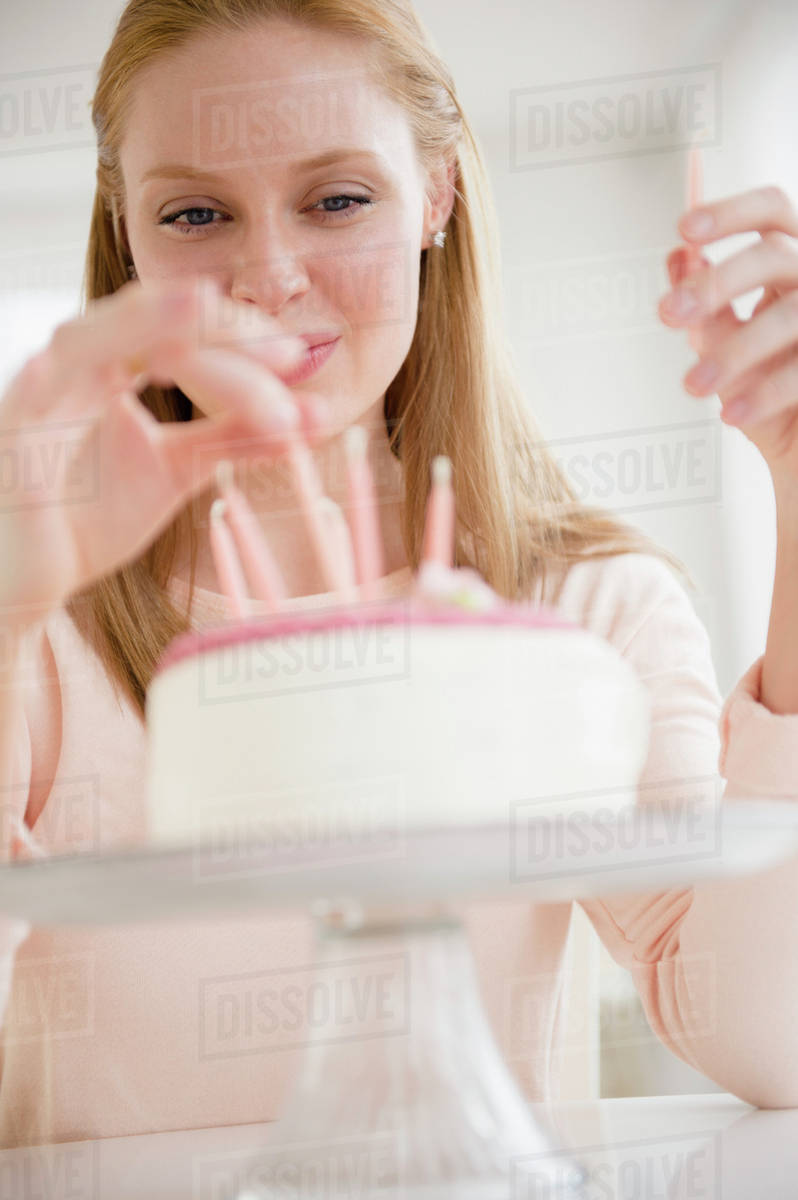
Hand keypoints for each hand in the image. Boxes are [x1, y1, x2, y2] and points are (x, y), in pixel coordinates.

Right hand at [0, 277, 328, 633]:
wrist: (25, 580)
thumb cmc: (88, 519)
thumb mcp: (179, 470)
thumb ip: (236, 439)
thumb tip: (313, 416)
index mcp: (114, 366)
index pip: (185, 330)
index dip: (243, 338)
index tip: (299, 360)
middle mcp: (78, 365)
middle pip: (156, 319)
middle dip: (224, 331)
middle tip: (290, 357)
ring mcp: (44, 387)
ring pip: (108, 333)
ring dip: (167, 328)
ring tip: (212, 310)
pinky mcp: (17, 422)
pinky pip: (53, 378)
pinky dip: (93, 356)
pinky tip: (145, 356)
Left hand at [658, 185, 797, 491]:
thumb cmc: (768, 398)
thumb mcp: (727, 348)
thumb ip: (705, 308)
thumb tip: (677, 261)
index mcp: (790, 267)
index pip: (772, 212)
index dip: (731, 213)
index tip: (684, 229)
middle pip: (773, 256)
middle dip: (716, 282)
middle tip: (669, 312)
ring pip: (788, 316)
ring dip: (733, 350)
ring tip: (694, 384)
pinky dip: (765, 393)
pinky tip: (732, 412)